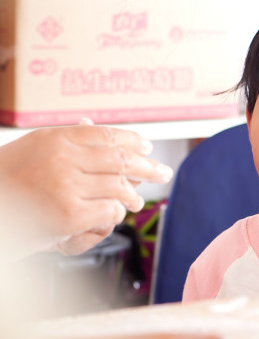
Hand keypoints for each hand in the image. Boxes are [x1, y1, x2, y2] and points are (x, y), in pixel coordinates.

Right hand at [0, 123, 172, 257]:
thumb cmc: (6, 184)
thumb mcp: (32, 150)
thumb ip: (64, 141)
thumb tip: (91, 123)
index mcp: (55, 138)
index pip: (106, 135)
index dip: (131, 141)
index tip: (147, 147)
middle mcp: (63, 157)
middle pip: (119, 159)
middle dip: (147, 167)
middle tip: (163, 173)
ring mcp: (66, 185)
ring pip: (118, 185)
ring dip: (132, 195)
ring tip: (138, 201)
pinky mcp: (69, 214)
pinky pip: (109, 210)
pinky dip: (115, 214)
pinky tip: (116, 215)